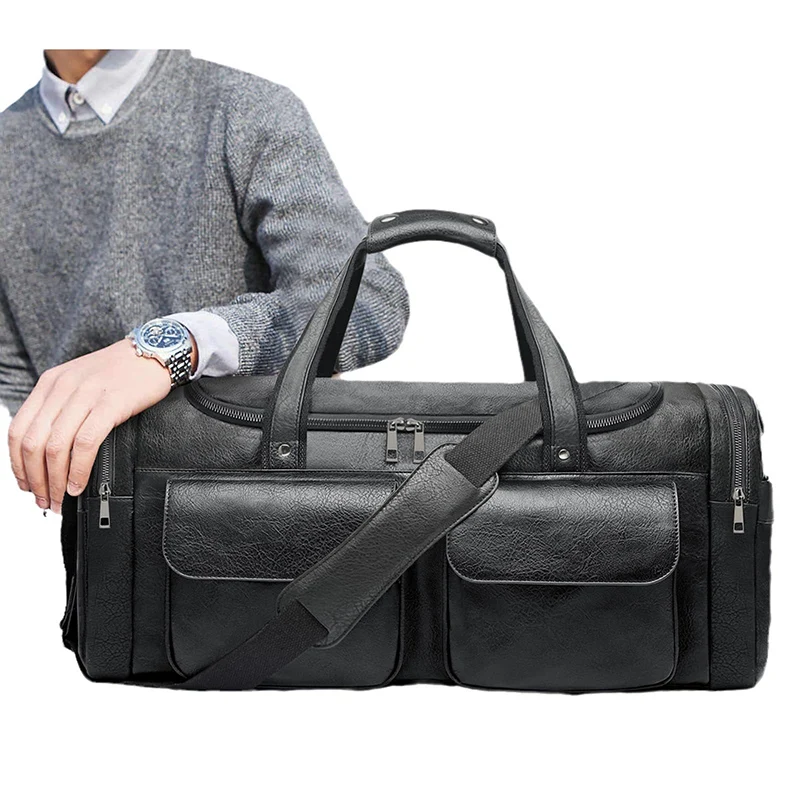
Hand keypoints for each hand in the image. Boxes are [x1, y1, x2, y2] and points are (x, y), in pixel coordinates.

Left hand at [7, 339, 175, 513]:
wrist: (154, 353)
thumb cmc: (121, 372)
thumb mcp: (80, 383)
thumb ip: (62, 408)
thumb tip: (49, 451)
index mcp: (50, 383)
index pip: (18, 430)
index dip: (17, 465)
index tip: (27, 484)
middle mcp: (63, 388)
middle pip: (33, 443)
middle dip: (35, 479)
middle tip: (44, 499)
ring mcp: (86, 395)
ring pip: (55, 447)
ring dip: (55, 480)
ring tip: (61, 497)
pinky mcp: (110, 404)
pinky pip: (85, 443)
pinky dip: (78, 469)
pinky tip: (79, 483)